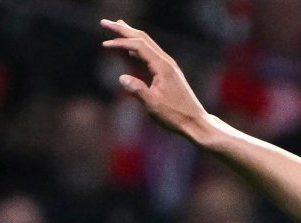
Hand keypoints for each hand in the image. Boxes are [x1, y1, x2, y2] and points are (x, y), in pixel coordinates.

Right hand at [100, 19, 208, 137]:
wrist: (196, 122)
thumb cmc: (176, 116)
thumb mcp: (154, 106)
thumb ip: (138, 91)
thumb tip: (121, 78)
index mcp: (163, 67)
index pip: (139, 46)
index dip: (121, 42)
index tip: (104, 44)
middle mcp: (167, 63)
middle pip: (143, 39)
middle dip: (124, 30)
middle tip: (106, 22)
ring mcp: (169, 67)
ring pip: (148, 45)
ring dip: (131, 36)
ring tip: (117, 28)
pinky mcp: (169, 73)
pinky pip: (151, 55)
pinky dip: (138, 49)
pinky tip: (130, 51)